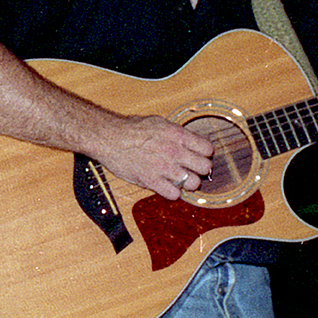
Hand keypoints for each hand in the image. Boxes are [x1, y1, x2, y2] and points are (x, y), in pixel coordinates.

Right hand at [100, 114, 216, 200]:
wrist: (110, 138)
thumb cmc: (131, 129)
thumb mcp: (159, 122)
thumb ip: (177, 133)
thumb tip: (190, 140)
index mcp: (178, 136)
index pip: (208, 149)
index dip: (204, 153)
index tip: (198, 155)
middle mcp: (175, 152)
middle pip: (205, 167)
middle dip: (200, 169)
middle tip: (192, 168)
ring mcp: (164, 168)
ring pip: (193, 184)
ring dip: (188, 183)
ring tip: (180, 179)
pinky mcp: (152, 181)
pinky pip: (174, 195)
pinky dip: (172, 192)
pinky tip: (167, 186)